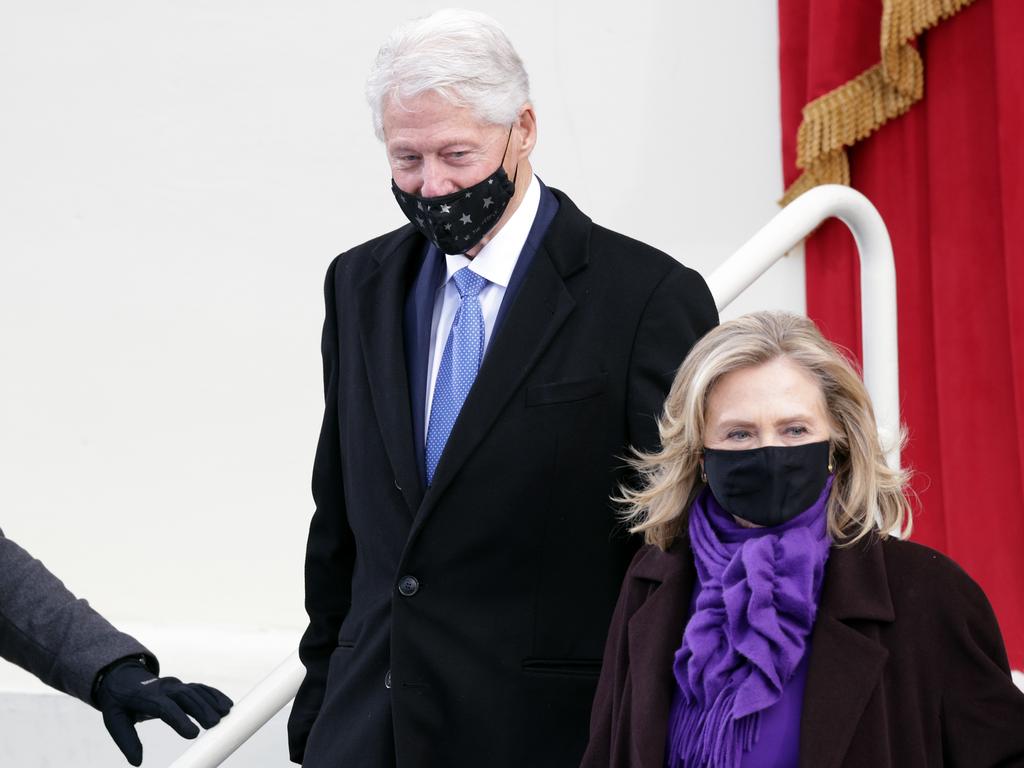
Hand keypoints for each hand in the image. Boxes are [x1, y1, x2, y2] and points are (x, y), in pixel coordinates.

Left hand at [95, 660, 232, 765]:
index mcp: (145, 696)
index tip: (193, 735)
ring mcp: (175, 685)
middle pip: (185, 696)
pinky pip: (201, 689)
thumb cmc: (119, 703)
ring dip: (212, 702)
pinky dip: (215, 695)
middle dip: (201, 709)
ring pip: (196, 691)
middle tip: (214, 725)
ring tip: (225, 715)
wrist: (122, 679)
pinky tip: (226, 705)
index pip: (165, 706)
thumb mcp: (114, 720)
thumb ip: (126, 740)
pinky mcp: (183, 686)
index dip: (180, 719)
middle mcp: (164, 687)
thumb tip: (136, 762)